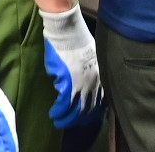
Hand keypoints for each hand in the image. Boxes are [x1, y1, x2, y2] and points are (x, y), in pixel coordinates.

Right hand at [40, 5, 101, 128]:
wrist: (68, 30)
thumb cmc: (77, 39)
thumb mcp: (92, 56)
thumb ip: (90, 72)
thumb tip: (82, 83)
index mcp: (101, 76)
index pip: (100, 100)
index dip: (93, 112)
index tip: (87, 118)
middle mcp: (94, 83)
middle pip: (89, 108)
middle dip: (80, 119)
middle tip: (72, 123)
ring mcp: (81, 84)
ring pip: (76, 110)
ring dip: (67, 119)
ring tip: (59, 122)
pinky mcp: (68, 83)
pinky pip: (64, 104)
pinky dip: (58, 112)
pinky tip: (54, 114)